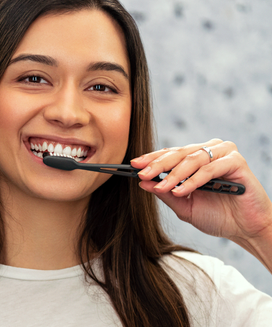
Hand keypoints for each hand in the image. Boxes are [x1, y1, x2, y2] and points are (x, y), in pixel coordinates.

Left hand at [131, 139, 271, 260]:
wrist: (246, 229)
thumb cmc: (217, 215)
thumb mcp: (183, 205)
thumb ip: (164, 192)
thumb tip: (142, 182)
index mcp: (196, 157)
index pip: (170, 154)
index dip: (151, 159)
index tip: (133, 165)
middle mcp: (209, 151)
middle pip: (178, 153)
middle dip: (158, 165)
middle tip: (141, 173)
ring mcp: (223, 154)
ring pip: (192, 159)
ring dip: (174, 174)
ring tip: (162, 186)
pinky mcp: (236, 162)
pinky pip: (210, 169)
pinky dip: (193, 180)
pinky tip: (181, 191)